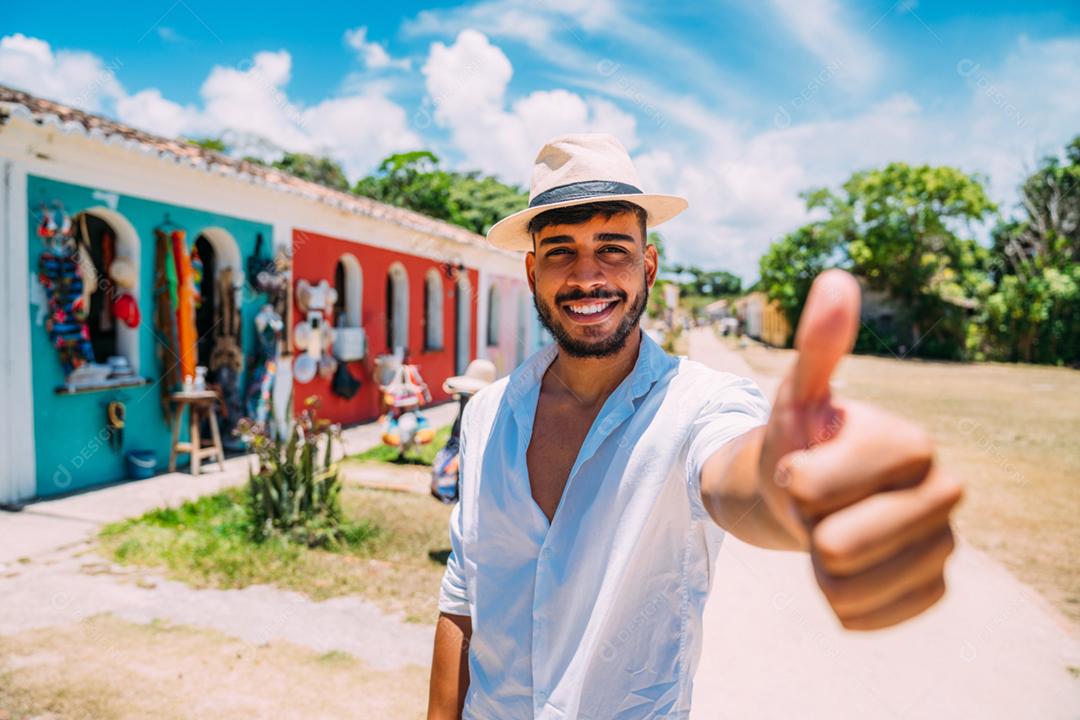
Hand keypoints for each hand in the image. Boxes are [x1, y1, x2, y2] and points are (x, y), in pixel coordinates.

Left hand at [757, 270, 962, 629]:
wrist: (809, 494)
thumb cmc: (802, 437)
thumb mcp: (798, 391)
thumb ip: (818, 344)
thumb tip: (836, 278)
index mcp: (911, 443)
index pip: (812, 489)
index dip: (791, 482)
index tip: (801, 465)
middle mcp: (943, 493)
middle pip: (836, 547)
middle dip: (805, 527)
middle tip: (817, 504)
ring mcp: (942, 546)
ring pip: (846, 589)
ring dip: (816, 569)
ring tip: (829, 532)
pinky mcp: (933, 589)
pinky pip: (865, 617)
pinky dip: (838, 602)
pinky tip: (847, 571)